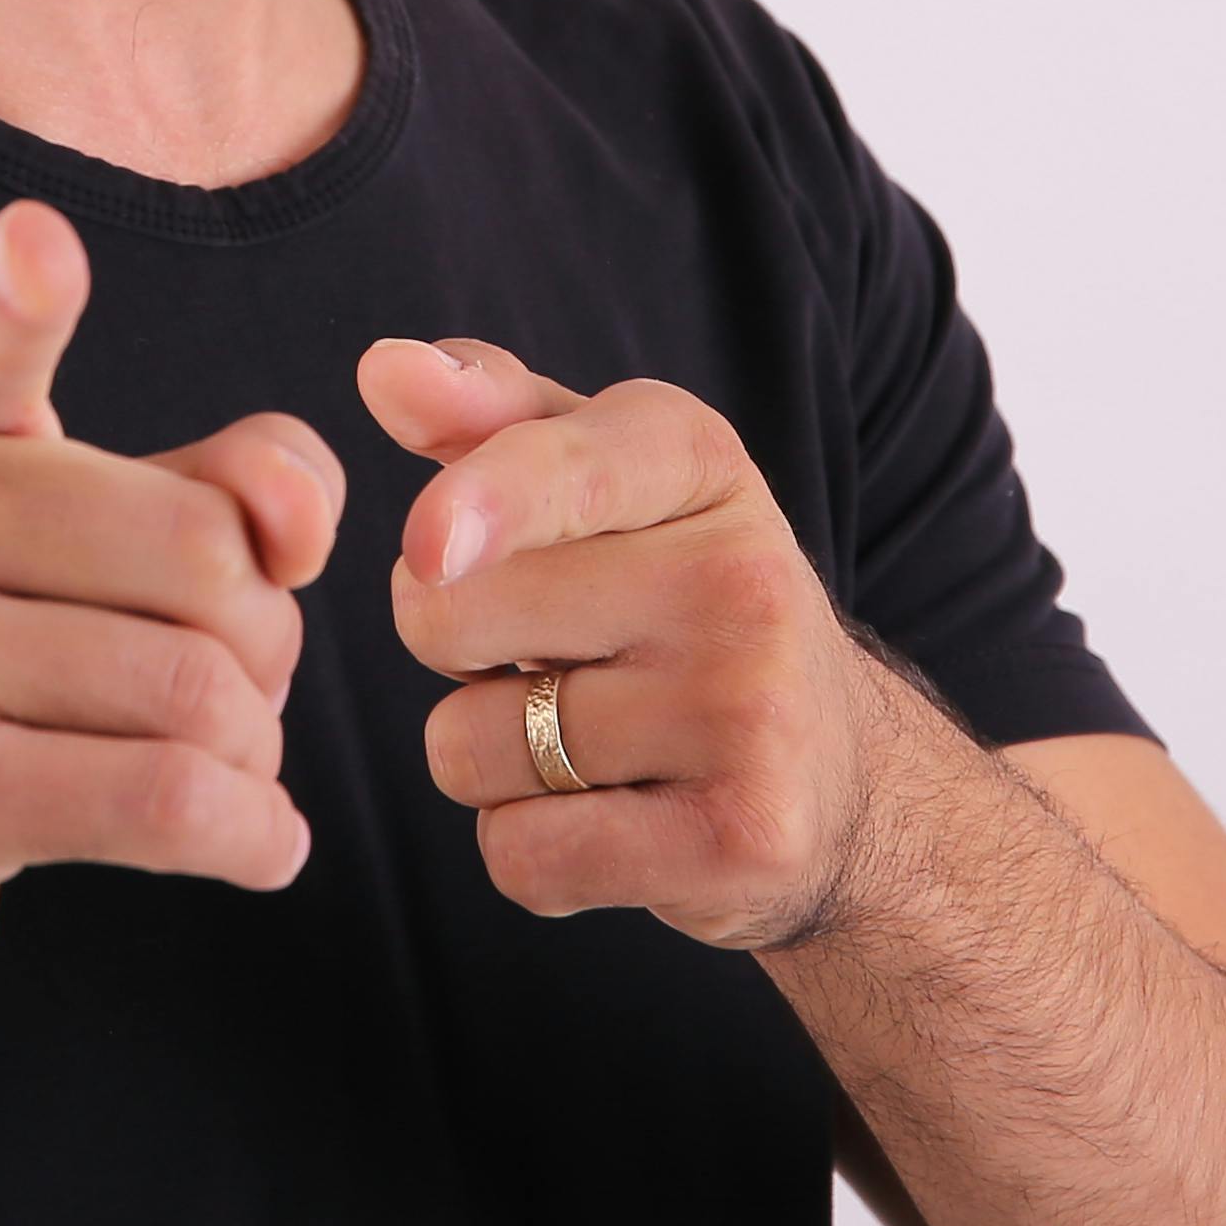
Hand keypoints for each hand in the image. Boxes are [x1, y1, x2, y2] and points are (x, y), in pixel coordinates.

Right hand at [0, 203, 344, 1030]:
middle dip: (261, 637)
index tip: (40, 250)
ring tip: (213, 765)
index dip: (12, 289)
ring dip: (254, 747)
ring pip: (196, 686)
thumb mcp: (37, 539)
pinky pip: (167, 798)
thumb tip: (301, 519)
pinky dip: (251, 833)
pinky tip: (256, 842)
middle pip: (196, 547)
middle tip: (224, 686)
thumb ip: (202, 482)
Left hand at [370, 341, 900, 950]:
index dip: (484, 501)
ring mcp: (751, 711)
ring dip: (492, 761)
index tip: (432, 543)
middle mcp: (739, 577)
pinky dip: (533, 853)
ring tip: (595, 738)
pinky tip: (616, 820)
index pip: (569, 467)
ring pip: (470, 748)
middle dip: (454, 647)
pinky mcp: (742, 838)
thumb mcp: (605, 482)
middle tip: (554, 653)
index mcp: (698, 461)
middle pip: (451, 615)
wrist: (841, 775)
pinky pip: (523, 856)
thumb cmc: (676, 602)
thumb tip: (385, 370)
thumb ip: (487, 415)